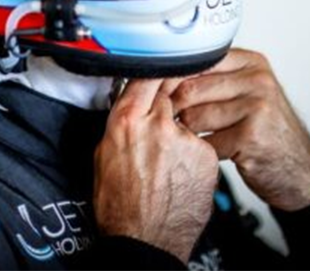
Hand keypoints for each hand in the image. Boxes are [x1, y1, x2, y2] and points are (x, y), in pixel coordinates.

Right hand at [93, 79, 219, 263]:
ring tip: (168, 156)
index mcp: (128, 121)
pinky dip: (194, 153)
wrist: (145, 241)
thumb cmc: (120, 207)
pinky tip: (182, 171)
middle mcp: (158, 125)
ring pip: (188, 118)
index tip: (157, 67)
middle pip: (171, 90)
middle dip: (169, 96)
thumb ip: (121, 123)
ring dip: (181, 128)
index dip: (154, 69)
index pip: (146, 75)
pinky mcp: (206, 157)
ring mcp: (186, 140)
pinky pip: (201, 144)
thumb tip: (129, 107)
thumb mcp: (104, 156)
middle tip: (165, 112)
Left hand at [169, 49, 309, 211]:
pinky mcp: (252, 137)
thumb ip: (216, 79)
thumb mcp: (248, 94)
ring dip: (186, 133)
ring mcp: (257, 107)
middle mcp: (257, 81)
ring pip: (195, 116)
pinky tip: (207, 155)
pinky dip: (201, 153)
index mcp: (252, 63)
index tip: (159, 95)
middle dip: (173, 109)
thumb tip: (163, 76)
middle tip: (166, 122)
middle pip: (191, 89)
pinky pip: (207, 142)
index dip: (171, 80)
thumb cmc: (267, 132)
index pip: (197, 62)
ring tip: (189, 139)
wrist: (301, 171)